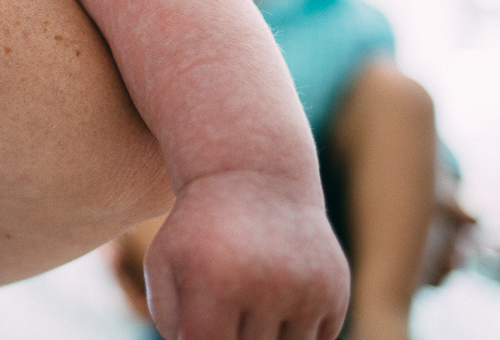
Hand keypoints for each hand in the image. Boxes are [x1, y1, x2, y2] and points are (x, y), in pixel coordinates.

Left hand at [144, 171, 348, 339]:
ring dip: (267, 338)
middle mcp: (267, 286)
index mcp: (218, 281)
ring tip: (250, 302)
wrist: (255, 176)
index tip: (200, 321)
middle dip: (234, 337)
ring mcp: (307, 290)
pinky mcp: (334, 290)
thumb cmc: (200, 227)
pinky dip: (297, 330)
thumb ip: (166, 316)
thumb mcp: (164, 259)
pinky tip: (278, 297)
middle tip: (227, 305)